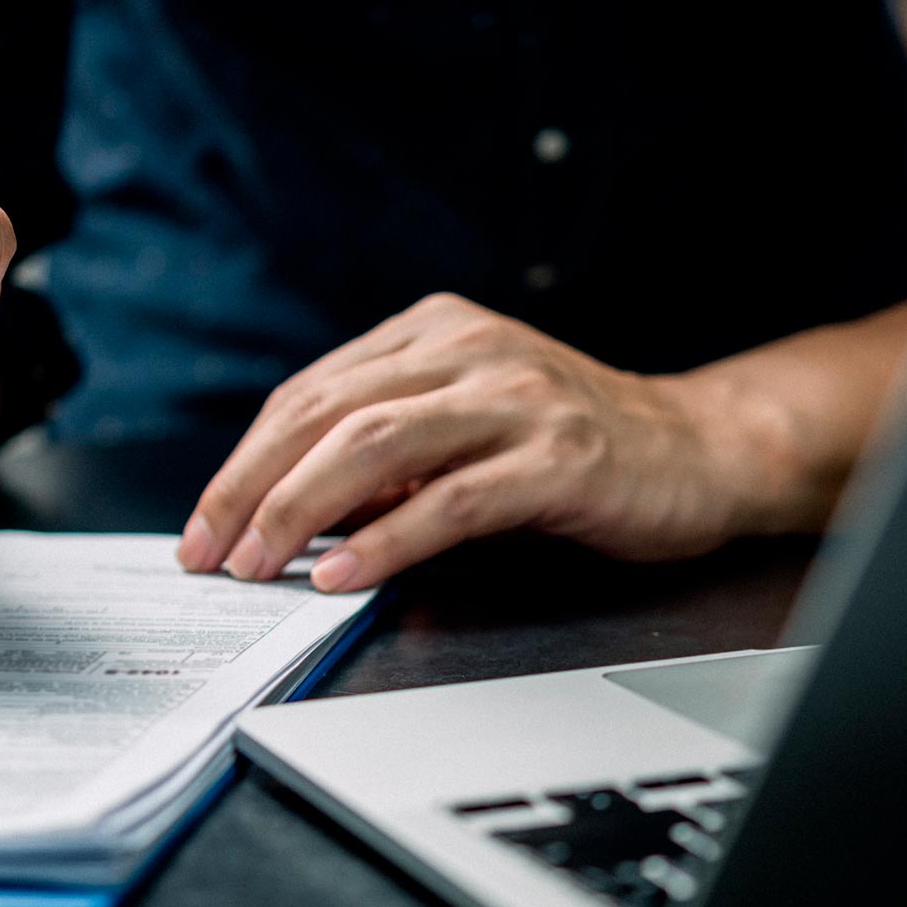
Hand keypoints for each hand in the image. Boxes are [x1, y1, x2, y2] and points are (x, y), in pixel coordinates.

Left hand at [177, 293, 760, 591]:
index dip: (246, 461)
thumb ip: (388, 450)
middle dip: (251, 488)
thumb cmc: (575, 445)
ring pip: (373, 447)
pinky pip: (450, 501)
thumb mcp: (468, 424)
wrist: (700, 451)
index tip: (206, 523)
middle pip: (326, 414)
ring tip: (257, 564)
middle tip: (209, 552)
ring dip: (299, 511)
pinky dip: (384, 542)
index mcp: (435, 331)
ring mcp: (516, 399)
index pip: (311, 393)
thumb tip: (287, 510)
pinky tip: (341, 575)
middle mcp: (470, 349)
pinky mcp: (557, 458)